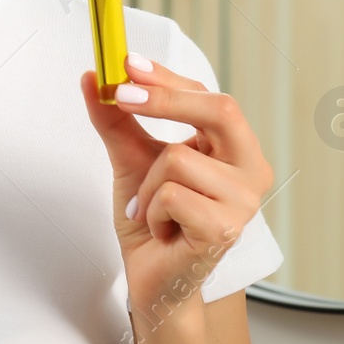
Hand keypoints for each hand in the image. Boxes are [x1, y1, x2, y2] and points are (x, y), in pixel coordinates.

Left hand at [79, 56, 273, 320]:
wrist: (153, 279)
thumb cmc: (153, 219)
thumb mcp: (131, 160)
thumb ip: (116, 120)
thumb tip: (92, 77)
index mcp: (235, 148)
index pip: (208, 97)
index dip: (168, 78)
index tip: (127, 64)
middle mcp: (252, 170)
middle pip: (220, 110)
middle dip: (166, 99)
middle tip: (121, 95)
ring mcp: (244, 202)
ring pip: (177, 158)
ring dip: (147, 184)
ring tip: (153, 210)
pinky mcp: (225, 230)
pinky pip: (170, 195)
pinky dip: (151, 210)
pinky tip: (161, 230)